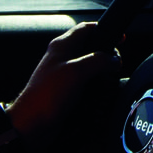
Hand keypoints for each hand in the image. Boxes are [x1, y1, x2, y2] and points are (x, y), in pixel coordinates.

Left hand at [5, 22, 119, 141]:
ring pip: (91, 68)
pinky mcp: (68, 92)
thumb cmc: (45, 96)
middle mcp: (63, 59)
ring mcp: (65, 76)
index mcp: (62, 46)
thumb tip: (114, 60)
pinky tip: (101, 94)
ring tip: (110, 79)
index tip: (119, 37)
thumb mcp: (76, 71)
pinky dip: (97, 88)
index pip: (86, 29)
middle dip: (106, 55)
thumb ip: (98, 61)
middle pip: (91, 49)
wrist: (32, 124)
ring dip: (103, 73)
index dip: (104, 29)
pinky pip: (88, 85)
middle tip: (116, 64)